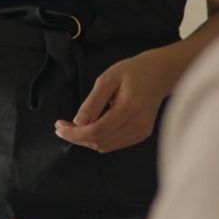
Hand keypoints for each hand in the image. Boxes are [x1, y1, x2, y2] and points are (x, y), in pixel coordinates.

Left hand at [55, 48, 180, 152]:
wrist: (161, 73)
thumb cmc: (132, 71)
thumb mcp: (107, 79)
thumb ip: (92, 102)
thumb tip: (77, 123)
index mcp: (129, 109)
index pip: (95, 132)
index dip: (74, 133)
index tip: (58, 126)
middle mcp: (138, 125)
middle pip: (99, 142)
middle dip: (76, 137)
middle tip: (60, 127)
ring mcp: (142, 131)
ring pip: (105, 146)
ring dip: (85, 140)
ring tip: (71, 127)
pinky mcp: (142, 134)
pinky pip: (114, 143)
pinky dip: (98, 139)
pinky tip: (89, 127)